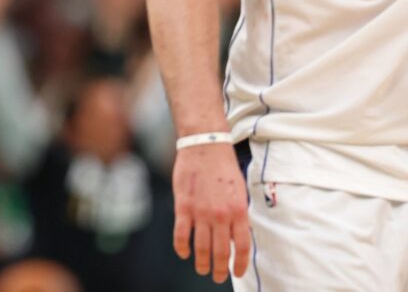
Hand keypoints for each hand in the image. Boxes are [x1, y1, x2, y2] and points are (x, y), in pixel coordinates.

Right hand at [172, 142, 250, 283]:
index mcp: (239, 212)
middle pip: (221, 252)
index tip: (236, 272)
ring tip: (201, 270)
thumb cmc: (223, 168)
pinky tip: (184, 253)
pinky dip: (182, 247)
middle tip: (216, 277)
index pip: (242, 247)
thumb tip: (237, 236)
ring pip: (201, 247)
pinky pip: (182, 234)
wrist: (205, 147)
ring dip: (202, 263)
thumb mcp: (239, 192)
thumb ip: (239, 214)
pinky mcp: (183, 206)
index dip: (240, 264)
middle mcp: (221, 215)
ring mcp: (201, 212)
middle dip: (219, 269)